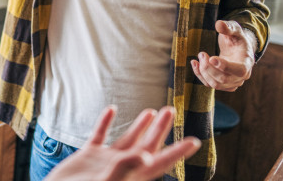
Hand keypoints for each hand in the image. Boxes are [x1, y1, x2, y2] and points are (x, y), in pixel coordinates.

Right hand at [44, 106, 200, 180]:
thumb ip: (124, 169)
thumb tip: (147, 157)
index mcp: (131, 176)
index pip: (160, 162)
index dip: (178, 152)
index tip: (195, 141)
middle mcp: (121, 168)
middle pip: (147, 146)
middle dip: (160, 129)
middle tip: (171, 110)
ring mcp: (104, 162)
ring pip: (127, 140)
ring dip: (139, 125)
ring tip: (152, 111)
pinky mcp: (87, 157)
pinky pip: (99, 136)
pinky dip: (105, 122)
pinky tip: (111, 109)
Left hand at [191, 20, 256, 91]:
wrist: (238, 49)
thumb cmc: (236, 38)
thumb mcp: (235, 29)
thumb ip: (228, 27)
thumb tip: (219, 24)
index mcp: (247, 62)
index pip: (239, 70)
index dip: (224, 66)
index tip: (211, 58)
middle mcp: (242, 76)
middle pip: (223, 79)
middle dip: (209, 67)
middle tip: (201, 53)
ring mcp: (232, 83)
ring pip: (215, 85)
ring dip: (203, 71)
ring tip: (199, 56)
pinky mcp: (223, 85)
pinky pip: (209, 84)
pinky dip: (200, 75)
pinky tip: (194, 63)